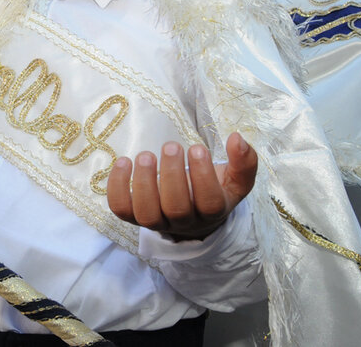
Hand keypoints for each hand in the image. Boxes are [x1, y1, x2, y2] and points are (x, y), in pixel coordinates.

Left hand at [107, 132, 257, 241]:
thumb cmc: (215, 190)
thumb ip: (244, 162)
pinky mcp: (133, 216)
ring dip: (144, 182)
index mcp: (212, 212)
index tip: (198, 148)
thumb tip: (237, 139)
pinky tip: (124, 161)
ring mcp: (157, 221)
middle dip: (172, 174)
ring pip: (147, 213)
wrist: (194, 216)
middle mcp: (183, 222)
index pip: (209, 203)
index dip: (202, 176)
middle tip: (171, 146)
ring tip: (146, 155)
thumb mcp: (235, 180)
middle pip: (176, 208)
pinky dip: (117, 185)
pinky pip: (120, 208)